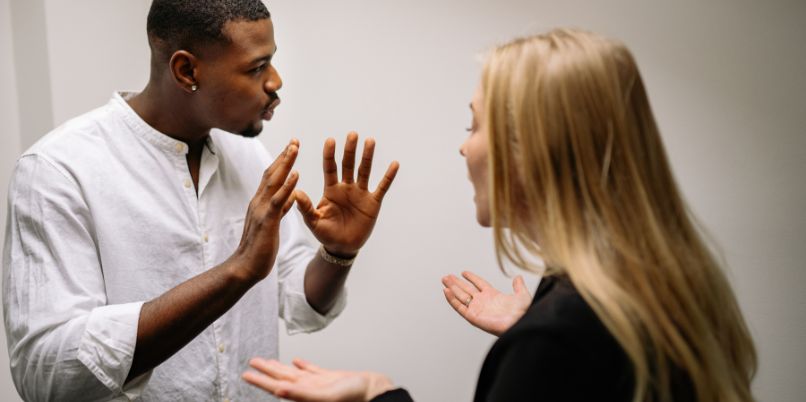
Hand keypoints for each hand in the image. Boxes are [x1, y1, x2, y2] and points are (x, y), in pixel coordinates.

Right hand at [233, 139, 299, 281]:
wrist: (245, 267)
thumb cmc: (259, 248)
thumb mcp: (272, 224)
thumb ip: (279, 209)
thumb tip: (290, 197)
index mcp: (260, 203)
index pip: (270, 177)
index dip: (281, 161)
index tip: (291, 148)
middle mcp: (258, 202)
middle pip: (271, 173)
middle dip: (284, 156)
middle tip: (294, 140)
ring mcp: (261, 210)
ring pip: (273, 181)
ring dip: (285, 163)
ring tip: (295, 148)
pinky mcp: (267, 220)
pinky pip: (278, 200)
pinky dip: (287, 186)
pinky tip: (296, 175)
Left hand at [243, 358, 394, 401]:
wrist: (374, 390)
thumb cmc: (355, 396)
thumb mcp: (326, 396)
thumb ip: (301, 394)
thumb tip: (279, 390)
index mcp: (305, 393)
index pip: (277, 386)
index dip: (261, 381)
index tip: (247, 374)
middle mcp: (309, 388)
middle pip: (282, 378)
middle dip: (266, 371)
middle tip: (252, 362)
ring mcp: (319, 383)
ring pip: (295, 374)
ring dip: (281, 367)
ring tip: (268, 361)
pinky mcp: (330, 378)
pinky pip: (312, 371)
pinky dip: (303, 365)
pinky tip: (297, 361)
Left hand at [295, 132, 399, 256]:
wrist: (342, 247)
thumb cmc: (326, 234)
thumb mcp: (314, 221)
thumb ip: (306, 207)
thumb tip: (295, 192)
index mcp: (331, 190)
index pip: (330, 168)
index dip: (330, 155)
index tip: (330, 140)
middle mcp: (346, 187)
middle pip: (348, 164)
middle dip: (350, 150)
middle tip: (352, 134)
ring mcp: (360, 193)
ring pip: (364, 171)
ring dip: (367, 156)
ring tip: (370, 141)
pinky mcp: (373, 202)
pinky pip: (382, 187)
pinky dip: (388, 176)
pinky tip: (394, 164)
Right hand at [442, 271, 531, 335]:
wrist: (520, 322)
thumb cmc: (523, 312)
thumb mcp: (522, 295)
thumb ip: (518, 286)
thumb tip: (518, 277)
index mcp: (493, 296)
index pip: (479, 284)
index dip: (471, 277)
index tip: (463, 272)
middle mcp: (483, 302)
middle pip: (466, 289)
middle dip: (456, 283)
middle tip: (446, 276)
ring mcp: (477, 309)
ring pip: (461, 296)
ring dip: (452, 288)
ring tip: (444, 280)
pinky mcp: (473, 317)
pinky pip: (460, 307)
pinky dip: (452, 300)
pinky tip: (447, 291)